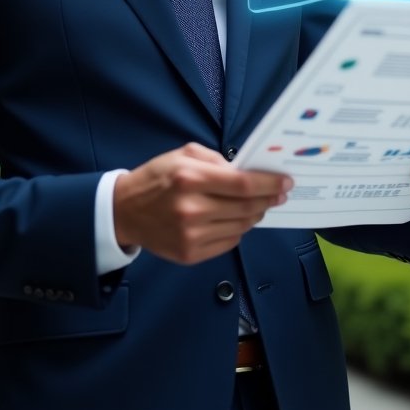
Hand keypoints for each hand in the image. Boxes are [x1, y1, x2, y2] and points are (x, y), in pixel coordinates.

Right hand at [113, 143, 292, 263]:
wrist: (124, 212)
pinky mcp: (190, 254)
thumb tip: (248, 172)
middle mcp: (192, 209)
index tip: (286, 182)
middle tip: (279, 194)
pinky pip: (228, 243)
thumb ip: (217, 160)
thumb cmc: (157, 177)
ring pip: (241, 227)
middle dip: (268, 199)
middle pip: (246, 208)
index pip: (243, 184)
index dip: (269, 184)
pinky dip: (238, 230)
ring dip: (255, 215)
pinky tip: (236, 219)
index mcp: (191, 178)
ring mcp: (191, 236)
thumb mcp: (183, 155)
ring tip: (259, 205)